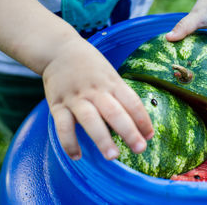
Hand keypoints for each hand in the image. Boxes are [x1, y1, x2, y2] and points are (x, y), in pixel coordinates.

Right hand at [42, 38, 153, 159]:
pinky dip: (69, 142)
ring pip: (90, 119)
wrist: (59, 50)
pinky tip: (77, 156)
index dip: (142, 119)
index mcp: (112, 82)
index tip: (149, 135)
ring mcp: (76, 98)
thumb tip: (136, 123)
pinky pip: (62, 126)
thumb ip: (120, 96)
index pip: (131, 101)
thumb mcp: (110, 75)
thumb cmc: (91, 66)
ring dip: (102, 138)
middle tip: (140, 148)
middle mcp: (95, 90)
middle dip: (129, 131)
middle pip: (114, 112)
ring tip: (112, 156)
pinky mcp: (57, 105)